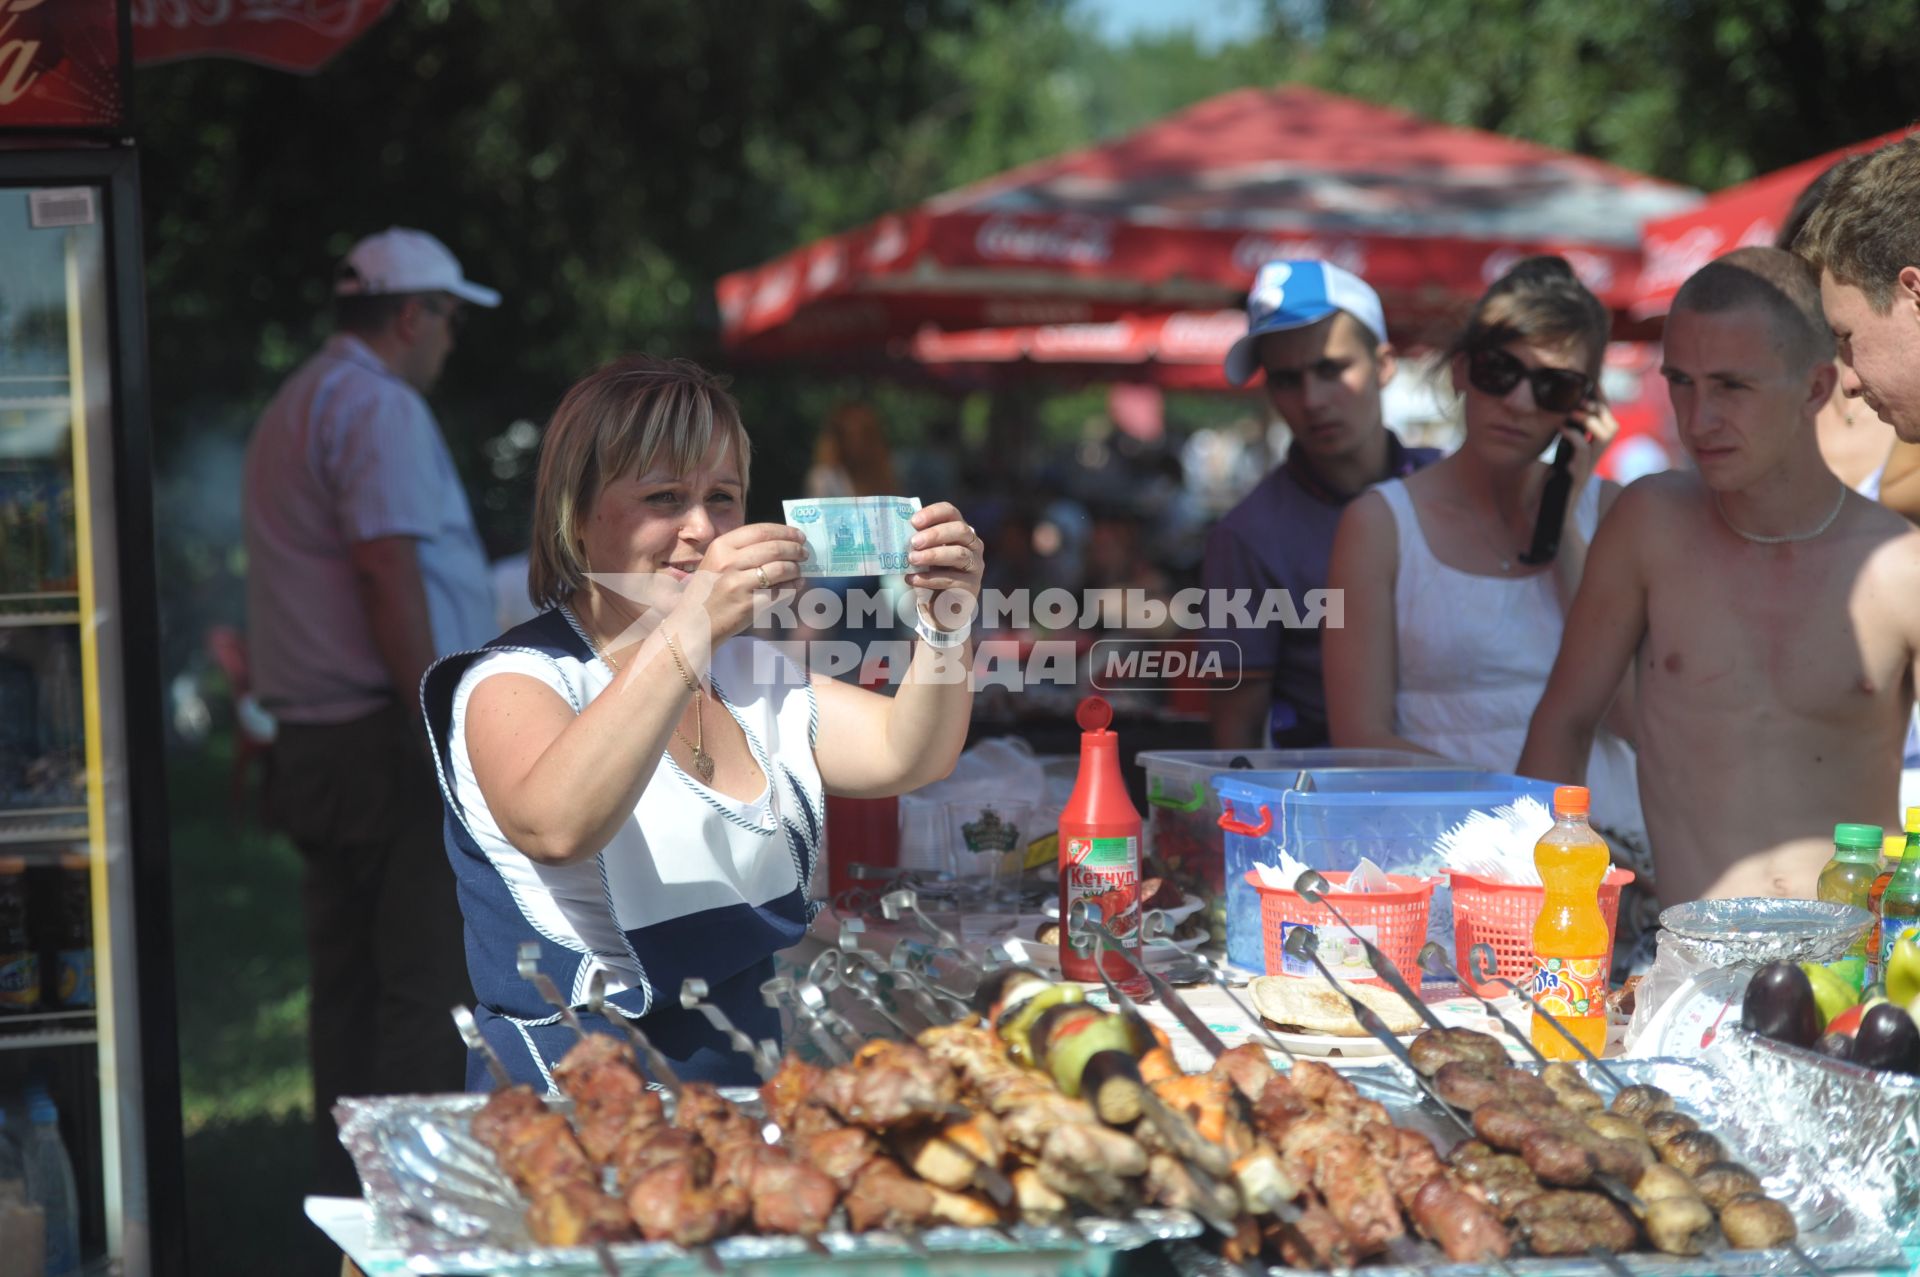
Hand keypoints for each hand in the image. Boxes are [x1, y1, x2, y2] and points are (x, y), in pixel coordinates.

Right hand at [679, 523, 807, 645]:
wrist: (694, 624)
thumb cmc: (707, 591)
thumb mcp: (716, 562)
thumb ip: (742, 550)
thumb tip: (780, 541)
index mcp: (721, 547)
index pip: (760, 531)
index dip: (784, 531)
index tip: (798, 535)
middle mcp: (729, 562)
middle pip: (774, 548)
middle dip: (794, 549)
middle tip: (803, 553)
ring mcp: (739, 584)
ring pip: (780, 568)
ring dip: (795, 568)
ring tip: (799, 570)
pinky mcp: (749, 605)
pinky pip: (779, 592)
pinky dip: (792, 587)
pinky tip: (795, 585)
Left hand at [906, 502, 983, 632]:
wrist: (939, 608)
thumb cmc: (930, 574)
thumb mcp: (923, 554)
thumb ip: (916, 542)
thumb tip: (895, 532)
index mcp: (959, 530)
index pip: (950, 512)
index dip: (933, 513)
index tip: (914, 521)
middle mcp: (973, 545)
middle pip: (959, 530)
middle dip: (935, 534)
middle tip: (914, 542)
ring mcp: (975, 566)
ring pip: (959, 554)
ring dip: (933, 555)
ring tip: (912, 559)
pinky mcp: (971, 587)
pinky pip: (952, 580)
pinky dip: (929, 579)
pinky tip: (912, 580)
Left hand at [1559, 398, 1618, 514]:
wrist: (1549, 513)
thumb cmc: (1551, 484)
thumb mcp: (1557, 455)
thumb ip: (1563, 438)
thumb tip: (1556, 414)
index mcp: (1591, 449)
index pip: (1605, 419)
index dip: (1603, 400)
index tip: (1592, 382)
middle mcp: (1595, 457)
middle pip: (1612, 425)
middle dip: (1600, 408)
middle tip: (1580, 398)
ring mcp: (1588, 466)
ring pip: (1605, 436)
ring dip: (1589, 420)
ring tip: (1570, 412)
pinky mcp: (1578, 475)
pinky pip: (1584, 452)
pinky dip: (1574, 436)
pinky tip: (1560, 429)